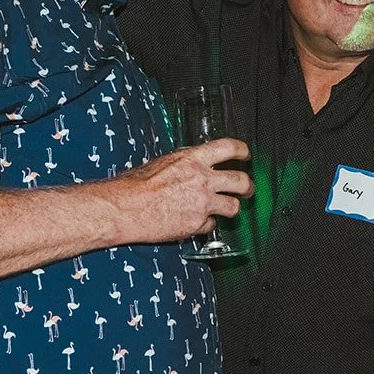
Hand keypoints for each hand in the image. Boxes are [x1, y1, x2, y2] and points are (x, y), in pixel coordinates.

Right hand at [109, 140, 253, 244]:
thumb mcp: (163, 162)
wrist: (124, 207)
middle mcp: (202, 179)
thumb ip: (185, 164)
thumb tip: (194, 165)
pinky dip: (206, 224)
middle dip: (248, 186)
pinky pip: (211, 225)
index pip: (229, 148)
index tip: (245, 155)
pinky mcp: (197, 224)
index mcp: (192, 159)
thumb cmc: (135, 185)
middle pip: (241, 181)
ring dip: (231, 208)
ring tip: (226, 209)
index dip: (242, 151)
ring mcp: (202, 203)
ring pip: (233, 207)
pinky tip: (195, 222)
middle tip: (247, 189)